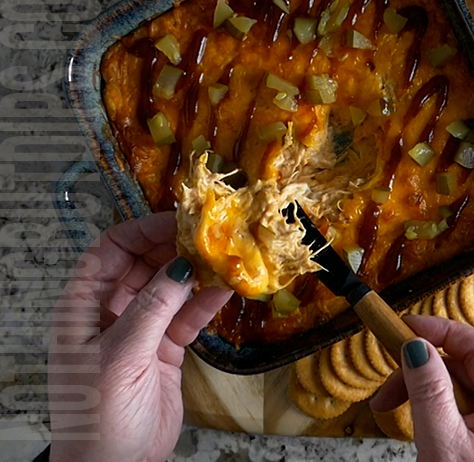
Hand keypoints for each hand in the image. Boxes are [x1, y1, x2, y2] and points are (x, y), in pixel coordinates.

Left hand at [48, 212, 232, 461]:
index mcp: (83, 307)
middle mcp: (111, 311)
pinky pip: (187, 317)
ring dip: (196, 274)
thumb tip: (180, 266)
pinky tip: (226, 291)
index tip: (177, 221)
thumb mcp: (121, 356)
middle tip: (210, 236)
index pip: (110, 251)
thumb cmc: (98, 416)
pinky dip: (206, 303)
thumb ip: (152, 309)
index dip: (141, 231)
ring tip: (225, 259)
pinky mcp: (166, 349)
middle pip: (145, 264)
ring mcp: (141, 329)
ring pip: (171, 288)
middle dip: (175, 248)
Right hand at [370, 316, 473, 461]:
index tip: (405, 328)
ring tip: (388, 408)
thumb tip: (416, 347)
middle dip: (423, 369)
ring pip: (460, 386)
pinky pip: (461, 408)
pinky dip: (432, 408)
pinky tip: (412, 419)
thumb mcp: (443, 443)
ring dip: (422, 390)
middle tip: (386, 383)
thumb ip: (428, 391)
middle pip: (466, 366)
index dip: (441, 331)